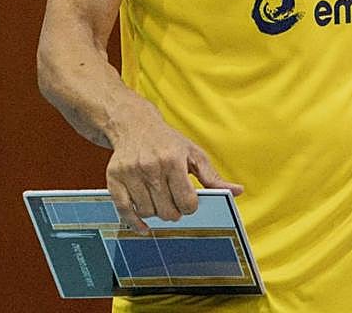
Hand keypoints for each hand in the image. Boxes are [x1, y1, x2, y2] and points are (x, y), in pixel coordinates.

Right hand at [106, 104, 243, 233]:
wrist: (134, 125)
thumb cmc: (168, 142)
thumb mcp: (194, 154)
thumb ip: (213, 177)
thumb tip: (237, 191)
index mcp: (173, 160)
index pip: (187, 203)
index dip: (190, 206)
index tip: (188, 201)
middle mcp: (151, 166)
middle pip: (167, 211)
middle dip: (174, 212)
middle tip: (174, 202)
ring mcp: (130, 173)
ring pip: (147, 212)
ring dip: (156, 213)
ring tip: (159, 201)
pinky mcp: (114, 178)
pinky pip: (123, 210)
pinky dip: (134, 222)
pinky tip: (143, 226)